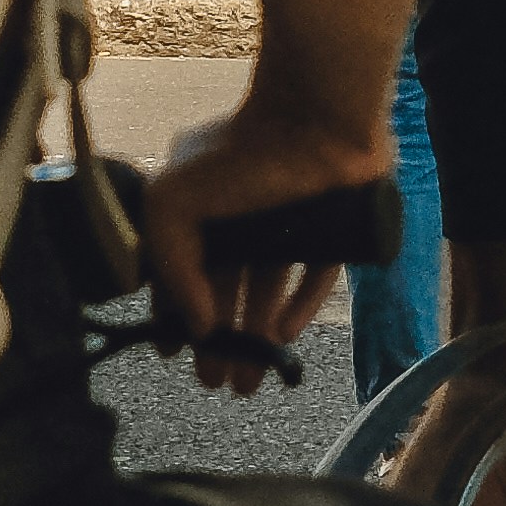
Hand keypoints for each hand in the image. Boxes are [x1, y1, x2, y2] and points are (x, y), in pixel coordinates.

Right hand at [134, 89, 391, 400]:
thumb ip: (171, 267)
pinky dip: (298, 307)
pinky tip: (284, 338)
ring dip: (255, 334)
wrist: (319, 121)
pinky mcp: (334, 231)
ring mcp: (290, 223)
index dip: (174, 312)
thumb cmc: (241, 156)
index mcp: (202, 204)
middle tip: (215, 383)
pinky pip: (314, 277)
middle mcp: (243, 214)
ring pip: (267, 289)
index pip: (181, 269)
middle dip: (217, 339)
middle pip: (225, 288)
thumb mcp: (173, 205)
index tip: (172, 353)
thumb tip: (195, 324)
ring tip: (247, 382)